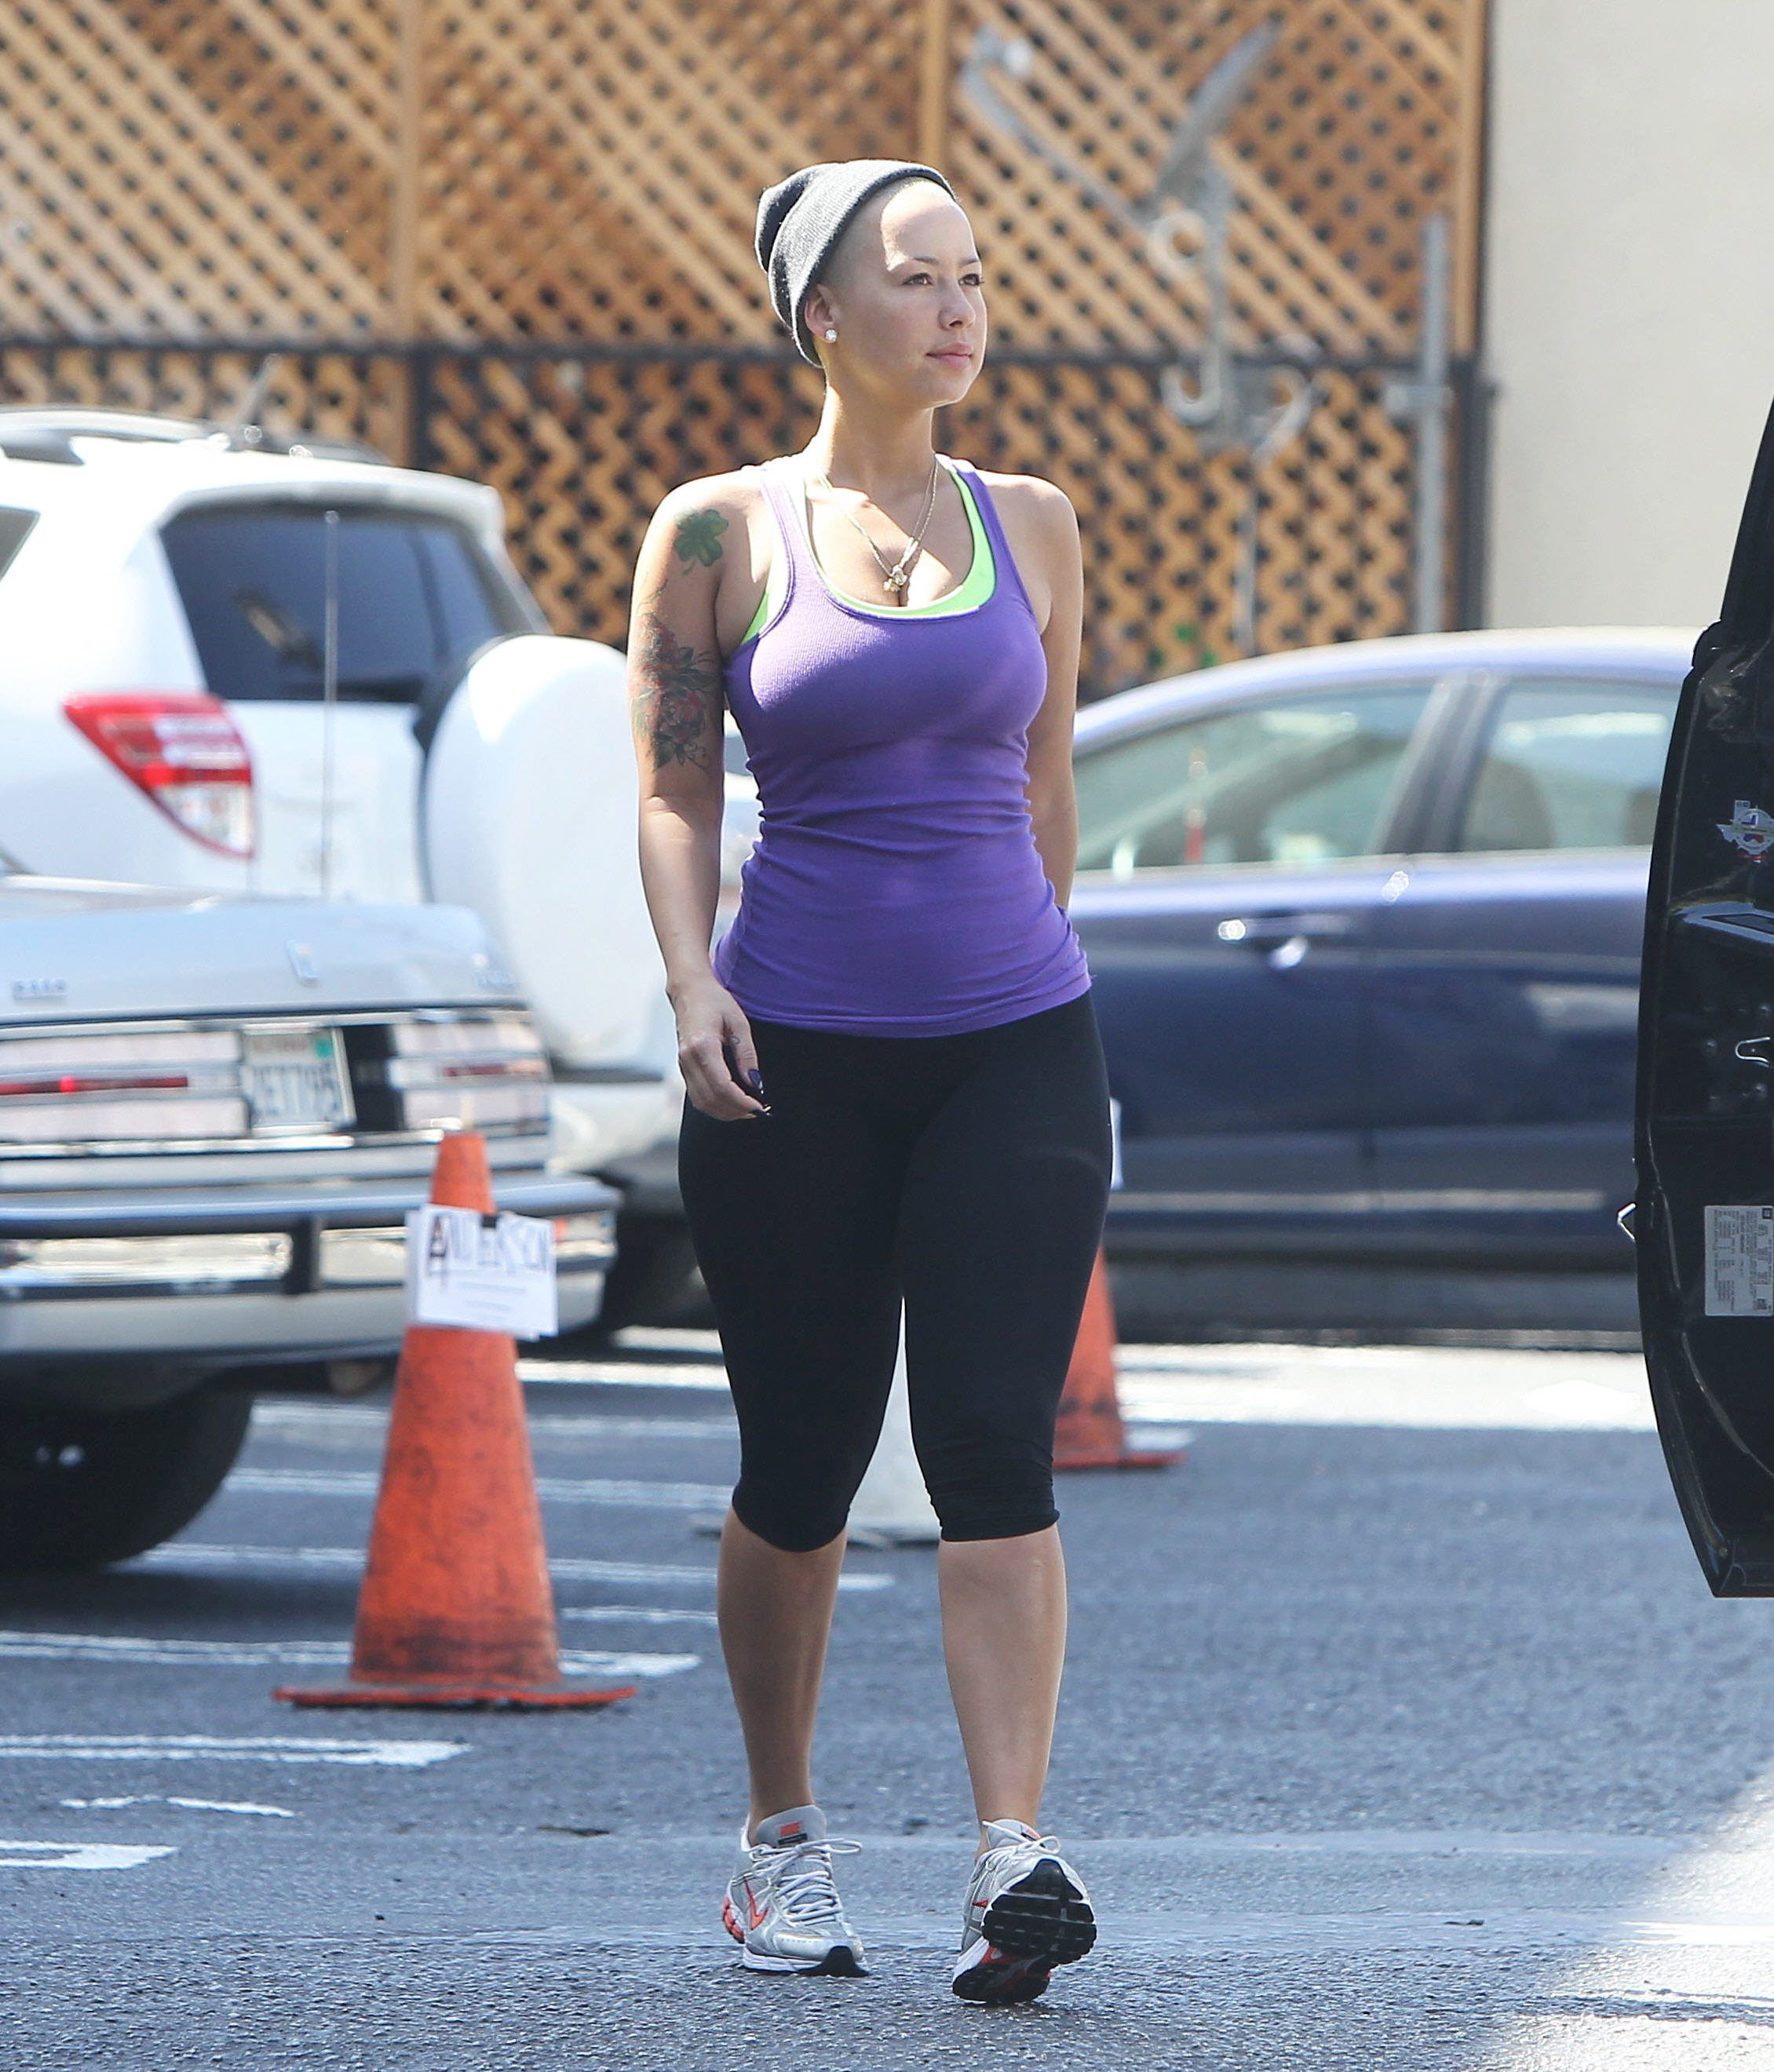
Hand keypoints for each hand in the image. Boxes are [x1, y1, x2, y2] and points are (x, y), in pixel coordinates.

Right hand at [674, 978, 767, 1120]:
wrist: (689, 991)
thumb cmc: (715, 1001)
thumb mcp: (739, 1023)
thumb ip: (747, 1055)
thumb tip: (756, 1084)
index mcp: (702, 1046)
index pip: (722, 1086)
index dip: (742, 1102)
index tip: (760, 1106)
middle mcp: (688, 1059)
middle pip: (711, 1099)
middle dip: (736, 1111)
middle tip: (759, 1111)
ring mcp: (682, 1065)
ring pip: (702, 1103)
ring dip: (725, 1112)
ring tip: (748, 1110)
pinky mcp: (683, 1068)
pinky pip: (697, 1096)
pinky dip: (715, 1106)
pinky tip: (732, 1103)